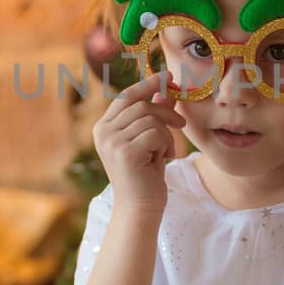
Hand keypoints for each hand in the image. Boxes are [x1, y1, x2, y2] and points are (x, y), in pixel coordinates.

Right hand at [91, 73, 186, 214]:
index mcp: (103, 127)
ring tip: (166, 152)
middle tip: (181, 125)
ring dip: (166, 135)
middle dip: (166, 113)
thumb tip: (166, 90)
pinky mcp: (124, 152)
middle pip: (141, 105)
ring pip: (150, 119)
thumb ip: (154, 115)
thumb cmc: (145, 174)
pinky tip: (162, 159)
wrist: (140, 208)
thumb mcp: (150, 140)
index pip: (126, 96)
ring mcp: (111, 142)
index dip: (148, 85)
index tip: (169, 76)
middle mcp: (102, 132)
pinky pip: (155, 134)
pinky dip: (165, 145)